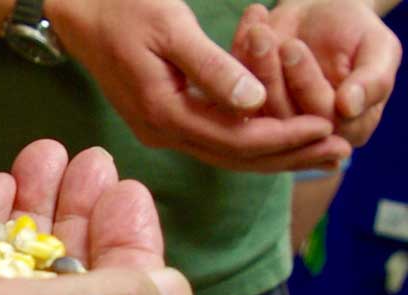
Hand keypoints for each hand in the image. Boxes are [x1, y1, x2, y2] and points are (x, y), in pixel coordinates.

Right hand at [44, 0, 350, 170]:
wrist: (80, 14)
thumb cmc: (124, 9)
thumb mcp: (170, 28)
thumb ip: (212, 68)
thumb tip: (255, 103)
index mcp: (162, 111)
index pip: (233, 139)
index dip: (282, 137)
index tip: (326, 128)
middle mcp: (160, 131)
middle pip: (233, 157)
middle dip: (287, 157)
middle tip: (337, 152)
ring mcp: (159, 130)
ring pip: (224, 154)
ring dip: (272, 155)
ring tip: (317, 150)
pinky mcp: (162, 121)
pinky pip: (212, 140)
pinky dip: (249, 142)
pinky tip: (277, 136)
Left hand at [234, 0, 401, 146]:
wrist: (327, 15)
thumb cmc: (357, 34)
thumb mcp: (378, 50)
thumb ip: (374, 81)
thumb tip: (350, 107)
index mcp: (346, 130)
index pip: (321, 118)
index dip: (305, 83)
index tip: (292, 48)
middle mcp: (306, 135)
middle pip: (281, 114)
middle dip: (270, 72)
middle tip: (261, 36)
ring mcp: (271, 123)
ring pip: (253, 104)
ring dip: (251, 63)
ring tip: (256, 29)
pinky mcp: (244, 107)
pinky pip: (233, 87)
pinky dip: (239, 52)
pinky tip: (249, 25)